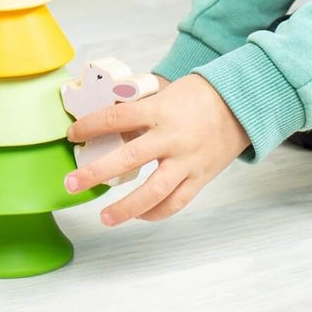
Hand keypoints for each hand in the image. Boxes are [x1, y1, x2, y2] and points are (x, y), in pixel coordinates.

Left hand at [65, 74, 249, 224]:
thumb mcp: (165, 93)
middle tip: (72, 184)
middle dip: (97, 173)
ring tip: (104, 217)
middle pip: (129, 158)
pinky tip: (139, 215)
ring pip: (154, 191)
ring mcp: (187, 161)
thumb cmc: (199, 97)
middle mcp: (172, 138)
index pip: (117, 117)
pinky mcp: (200, 178)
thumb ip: (139, 110)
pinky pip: (175, 202)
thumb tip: (106, 125)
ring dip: (126, 208)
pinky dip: (155, 212)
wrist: (240, 105)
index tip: (73, 134)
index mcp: (161, 110)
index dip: (91, 126)